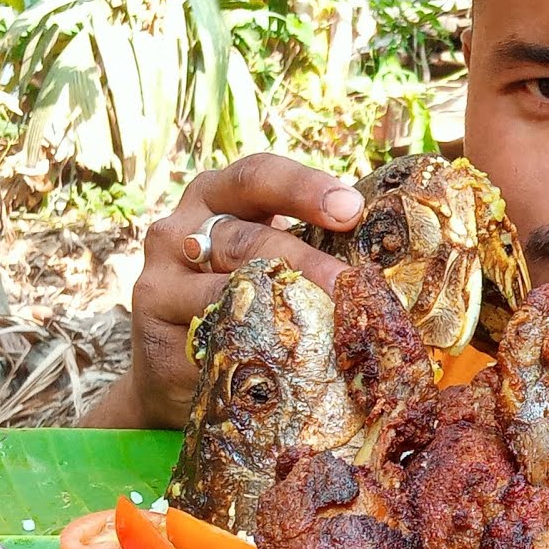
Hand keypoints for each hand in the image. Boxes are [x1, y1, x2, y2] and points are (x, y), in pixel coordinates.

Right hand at [81, 154, 364, 429]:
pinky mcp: (152, 321)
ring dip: (282, 302)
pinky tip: (284, 356)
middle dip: (305, 257)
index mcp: (216, 198)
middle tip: (348, 281)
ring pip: (227, 283)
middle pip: (247, 234)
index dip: (304, 186)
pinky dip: (250, 340)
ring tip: (329, 321)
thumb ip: (306, 249)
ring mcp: (160, 274)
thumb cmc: (240, 304)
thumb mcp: (266, 264)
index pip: (258, 176)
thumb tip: (397, 258)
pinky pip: (208, 328)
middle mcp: (182, 228)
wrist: (172, 372)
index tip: (351, 207)